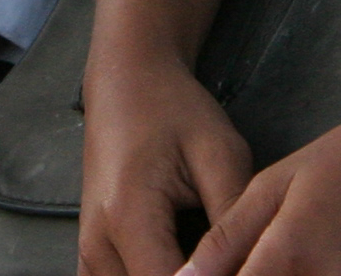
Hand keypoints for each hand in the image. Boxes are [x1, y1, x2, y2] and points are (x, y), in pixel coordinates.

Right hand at [80, 55, 255, 275]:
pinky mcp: (88, 256)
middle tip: (234, 262)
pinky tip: (182, 267)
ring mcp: (87, 254)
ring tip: (212, 262)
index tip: (248, 267)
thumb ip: (231, 217)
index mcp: (128, 217)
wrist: (126, 83)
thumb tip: (253, 262)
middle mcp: (97, 245)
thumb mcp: (220, 155)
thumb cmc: (173, 110)